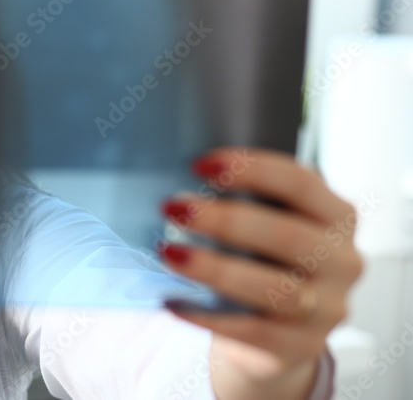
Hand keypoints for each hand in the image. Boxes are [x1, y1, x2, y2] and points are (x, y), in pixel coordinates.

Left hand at [158, 147, 362, 398]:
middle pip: (287, 236)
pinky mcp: (301, 346)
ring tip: (168, 253)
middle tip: (173, 208)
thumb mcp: (267, 224)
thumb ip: (242, 201)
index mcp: (336, 216)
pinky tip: (173, 302)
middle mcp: (342, 261)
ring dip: (215, 268)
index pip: (300, 183)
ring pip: (274, 287)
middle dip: (225, 220)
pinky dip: (208, 316)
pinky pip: (252, 331)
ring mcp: (327, 308)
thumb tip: (174, 180)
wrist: (277, 332)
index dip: (251, 169)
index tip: (199, 165)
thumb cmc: (265, 261)